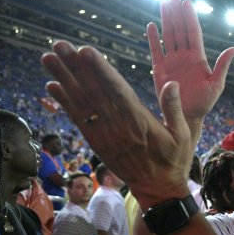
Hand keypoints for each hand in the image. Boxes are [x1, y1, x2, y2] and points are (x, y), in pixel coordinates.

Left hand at [41, 41, 191, 207]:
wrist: (158, 189)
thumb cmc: (174, 159)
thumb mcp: (184, 135)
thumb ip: (174, 109)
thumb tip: (171, 83)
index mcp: (140, 123)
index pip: (116, 92)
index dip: (100, 71)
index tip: (85, 51)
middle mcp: (118, 127)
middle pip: (94, 93)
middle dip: (75, 67)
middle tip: (60, 45)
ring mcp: (106, 136)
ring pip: (82, 104)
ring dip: (64, 79)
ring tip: (49, 58)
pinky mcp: (98, 144)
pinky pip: (79, 120)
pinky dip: (65, 103)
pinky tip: (52, 86)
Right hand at [148, 0, 233, 135]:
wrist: (186, 116)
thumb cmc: (204, 103)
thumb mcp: (216, 85)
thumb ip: (222, 66)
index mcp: (198, 58)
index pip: (193, 33)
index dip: (190, 18)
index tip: (187, 3)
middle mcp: (184, 56)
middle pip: (179, 30)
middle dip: (177, 14)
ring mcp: (171, 61)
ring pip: (168, 36)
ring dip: (166, 20)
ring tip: (164, 4)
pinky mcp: (159, 69)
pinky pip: (155, 50)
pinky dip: (152, 38)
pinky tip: (151, 25)